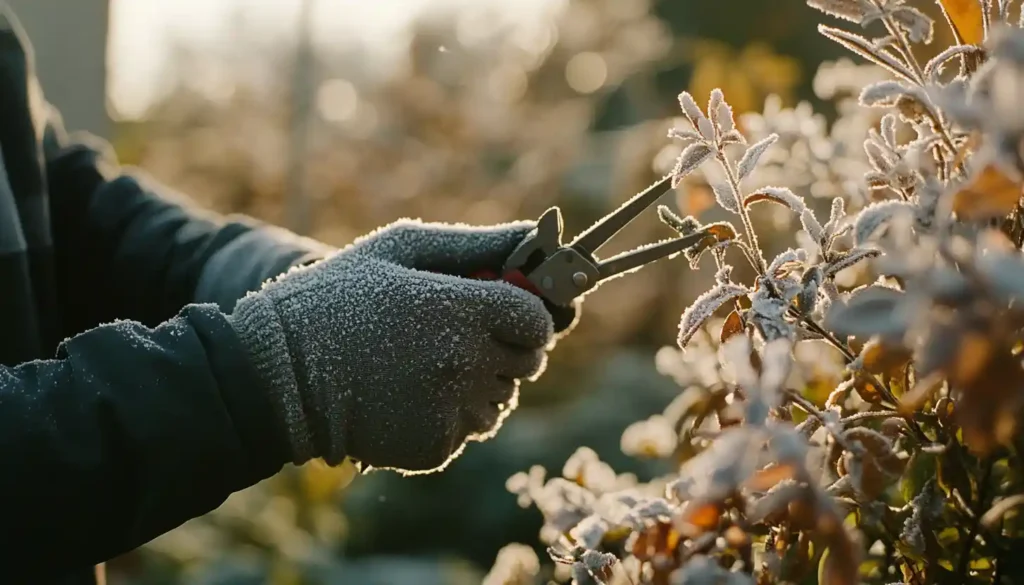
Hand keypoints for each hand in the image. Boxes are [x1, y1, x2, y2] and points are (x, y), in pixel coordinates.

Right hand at [228, 219, 579, 472]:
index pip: (537, 322)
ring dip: (478, 386)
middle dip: (504, 349)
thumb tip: (535, 233)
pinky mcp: (435, 448)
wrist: (276, 376)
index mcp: (460, 310)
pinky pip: (468, 431)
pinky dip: (449, 418)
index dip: (525, 317)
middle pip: (527, 363)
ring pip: (500, 401)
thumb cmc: (336, 299)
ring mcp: (451, 411)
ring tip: (424, 369)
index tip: (500, 313)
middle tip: (454, 339)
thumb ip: (473, 243)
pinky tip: (407, 397)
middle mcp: (464, 363)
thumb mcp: (397, 251)